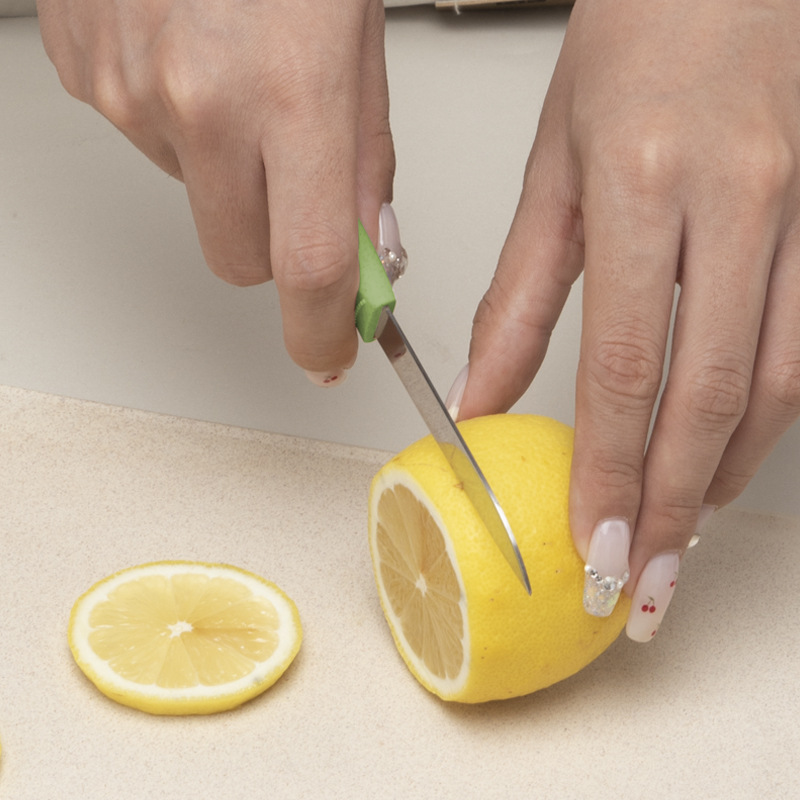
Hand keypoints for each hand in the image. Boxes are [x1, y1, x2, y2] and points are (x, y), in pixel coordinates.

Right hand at [37, 0, 394, 378]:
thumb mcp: (359, 45)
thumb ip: (364, 161)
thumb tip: (369, 250)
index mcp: (289, 94)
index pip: (310, 269)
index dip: (321, 333)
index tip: (329, 355)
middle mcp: (199, 100)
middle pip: (240, 262)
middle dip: (275, 249)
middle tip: (292, 192)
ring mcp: (130, 87)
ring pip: (195, 199)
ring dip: (226, 169)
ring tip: (238, 77)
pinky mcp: (86, 73)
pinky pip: (148, 141)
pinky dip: (180, 122)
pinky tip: (192, 55)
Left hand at [456, 0, 799, 637]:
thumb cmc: (638, 43)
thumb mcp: (554, 166)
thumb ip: (519, 293)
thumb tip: (483, 395)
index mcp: (647, 182)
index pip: (627, 366)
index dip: (611, 472)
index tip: (593, 545)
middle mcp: (742, 202)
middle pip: (712, 396)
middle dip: (673, 508)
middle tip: (642, 583)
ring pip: (780, 383)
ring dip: (725, 475)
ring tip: (678, 533)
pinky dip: (769, 417)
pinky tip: (729, 453)